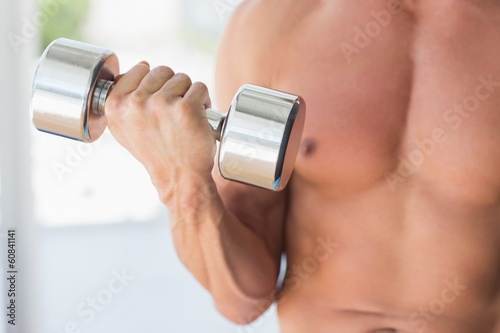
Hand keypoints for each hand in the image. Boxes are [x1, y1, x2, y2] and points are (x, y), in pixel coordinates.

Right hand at [105, 62, 215, 202]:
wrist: (180, 177)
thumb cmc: (156, 153)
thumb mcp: (125, 128)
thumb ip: (126, 97)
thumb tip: (140, 65)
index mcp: (115, 105)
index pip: (140, 69)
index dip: (154, 85)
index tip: (156, 107)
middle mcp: (135, 102)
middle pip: (162, 71)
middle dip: (172, 88)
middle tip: (172, 114)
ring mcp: (160, 103)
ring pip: (182, 78)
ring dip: (188, 95)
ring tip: (184, 118)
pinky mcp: (185, 108)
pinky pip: (200, 88)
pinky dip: (204, 102)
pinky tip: (197, 120)